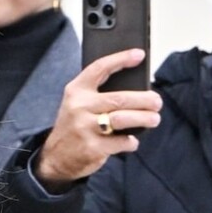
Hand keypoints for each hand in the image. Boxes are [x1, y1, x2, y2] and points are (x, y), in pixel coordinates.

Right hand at [34, 51, 162, 187]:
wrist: (55, 157)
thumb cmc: (74, 126)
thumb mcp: (77, 103)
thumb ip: (99, 93)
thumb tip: (136, 88)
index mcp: (76, 91)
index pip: (100, 68)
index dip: (121, 59)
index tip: (139, 55)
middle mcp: (79, 107)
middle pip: (119, 98)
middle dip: (143, 100)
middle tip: (157, 102)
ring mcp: (85, 128)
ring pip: (122, 119)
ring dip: (144, 119)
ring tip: (154, 119)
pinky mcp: (92, 148)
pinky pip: (120, 142)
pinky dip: (130, 141)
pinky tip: (132, 140)